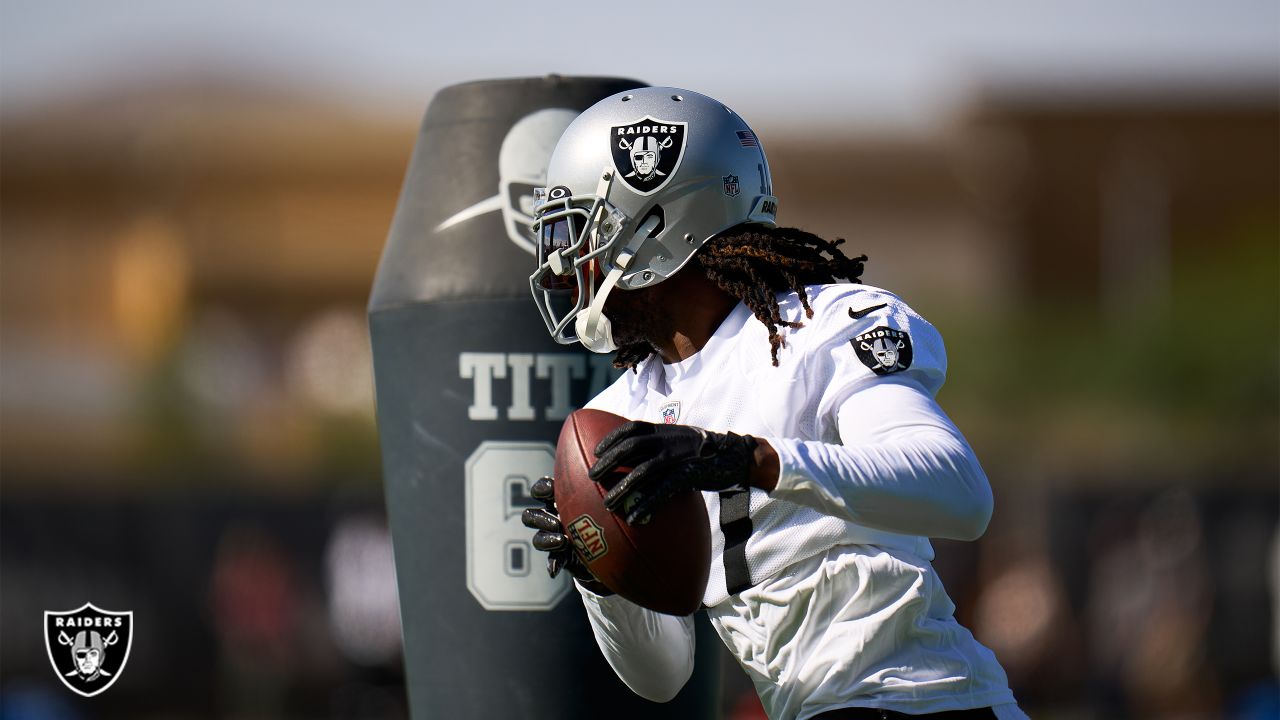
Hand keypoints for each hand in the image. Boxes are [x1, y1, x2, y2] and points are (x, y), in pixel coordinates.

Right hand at [520, 476, 613, 595]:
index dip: (541, 489)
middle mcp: (551, 518)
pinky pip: (552, 560)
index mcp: (559, 500)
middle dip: (540, 519)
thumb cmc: (602, 515)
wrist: (608, 544)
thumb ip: (598, 495)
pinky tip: (554, 569)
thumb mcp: (600, 503)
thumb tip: (605, 485)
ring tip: (562, 542)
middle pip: (529, 516)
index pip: (541, 489)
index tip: (549, 492)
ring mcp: (553, 538)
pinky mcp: (559, 556)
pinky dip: (553, 564)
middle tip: (557, 524)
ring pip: (538, 539)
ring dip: (546, 540)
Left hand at [589, 421, 757, 524]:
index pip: (631, 428)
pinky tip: (634, 518)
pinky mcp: (688, 475)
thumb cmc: (705, 452)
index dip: (611, 438)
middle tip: (592, 477)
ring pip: (642, 471)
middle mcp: (668, 439)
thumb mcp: (681, 441)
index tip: (596, 451)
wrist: (736, 456)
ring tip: (608, 504)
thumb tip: (639, 462)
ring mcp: (677, 457)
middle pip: (629, 447)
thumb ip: (661, 447)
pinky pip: (661, 491)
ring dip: (621, 488)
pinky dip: (645, 505)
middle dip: (608, 462)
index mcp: (664, 430)